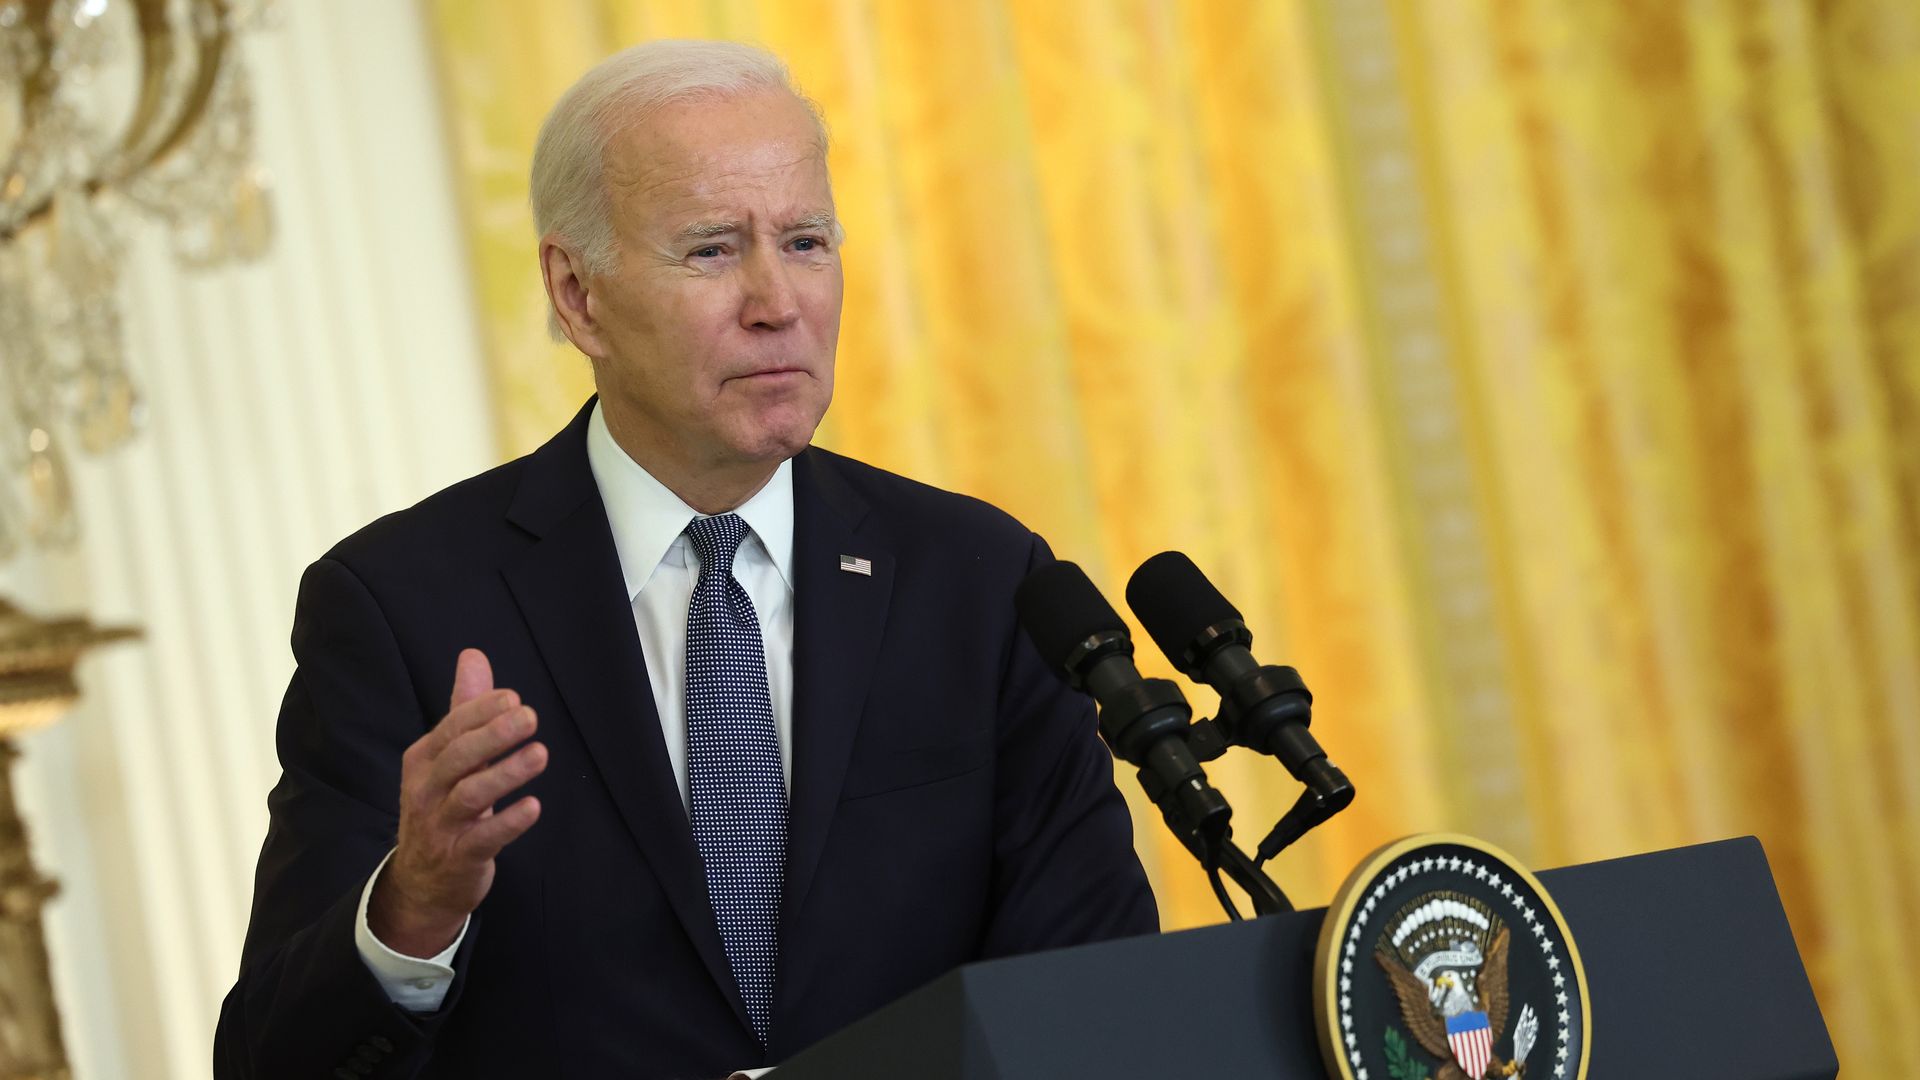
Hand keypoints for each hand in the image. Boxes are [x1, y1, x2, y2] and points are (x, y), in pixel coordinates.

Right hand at [368, 648, 547, 956]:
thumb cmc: (443, 807)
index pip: (451, 729)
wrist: (422, 883)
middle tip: (530, 717)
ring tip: (540, 754)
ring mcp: (441, 826)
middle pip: (458, 757)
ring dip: (507, 773)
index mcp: (424, 760)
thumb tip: (473, 655)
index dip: (481, 712)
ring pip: (471, 795)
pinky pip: (484, 839)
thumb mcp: (449, 757)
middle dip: (493, 735)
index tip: (514, 698)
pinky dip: (509, 822)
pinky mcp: (459, 858)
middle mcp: (427, 790)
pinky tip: (534, 806)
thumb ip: (464, 707)